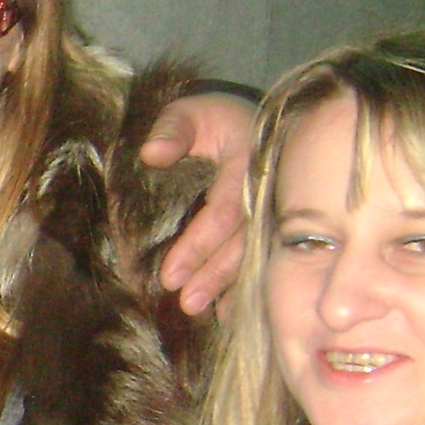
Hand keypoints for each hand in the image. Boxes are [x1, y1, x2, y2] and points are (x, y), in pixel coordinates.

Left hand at [142, 89, 256, 315]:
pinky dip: (246, 287)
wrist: (245, 120)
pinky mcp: (270, 225)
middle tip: (186, 304)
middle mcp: (267, 192)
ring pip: (253, 255)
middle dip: (214, 276)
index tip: (170, 276)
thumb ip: (171, 129)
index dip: (199, 245)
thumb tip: (151, 154)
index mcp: (249, 164)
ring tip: (203, 312)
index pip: (225, 212)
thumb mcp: (190, 112)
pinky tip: (229, 313)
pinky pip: (260, 258)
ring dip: (228, 286)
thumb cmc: (210, 119)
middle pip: (242, 242)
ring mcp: (273, 210)